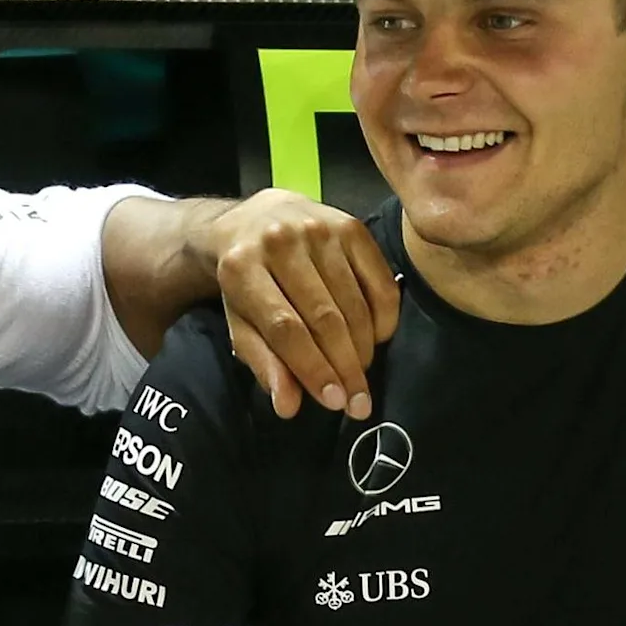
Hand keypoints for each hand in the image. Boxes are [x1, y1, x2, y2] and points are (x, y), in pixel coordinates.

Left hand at [207, 190, 398, 419]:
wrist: (256, 219)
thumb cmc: (248, 281)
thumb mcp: (242, 323)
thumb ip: (264, 363)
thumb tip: (289, 407)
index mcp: (242, 268)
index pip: (285, 328)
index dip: (313, 369)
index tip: (335, 403)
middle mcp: (281, 242)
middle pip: (324, 318)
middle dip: (345, 367)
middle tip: (358, 403)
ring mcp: (319, 229)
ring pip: (353, 303)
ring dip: (364, 348)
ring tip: (362, 375)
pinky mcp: (351, 225)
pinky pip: (379, 281)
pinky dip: (383, 318)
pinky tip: (377, 339)